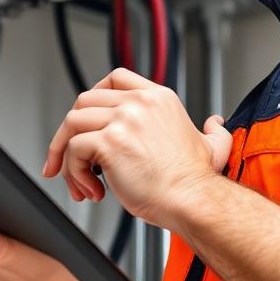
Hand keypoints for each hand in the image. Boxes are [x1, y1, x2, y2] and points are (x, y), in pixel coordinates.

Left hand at [42, 68, 232, 230]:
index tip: (87, 118)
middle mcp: (138, 103)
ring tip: (79, 181)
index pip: (114, 79)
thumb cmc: (197, 182)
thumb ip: (213, 131)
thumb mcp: (213, 146)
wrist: (195, 201)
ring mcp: (123, 120)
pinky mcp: (110, 142)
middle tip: (70, 156)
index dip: (94, 96)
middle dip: (70, 130)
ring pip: (72, 123)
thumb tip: (214, 123)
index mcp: (157, 98)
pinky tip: (92, 191)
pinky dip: (74, 173)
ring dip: (65, 154)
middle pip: (84, 100)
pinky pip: (74, 151)